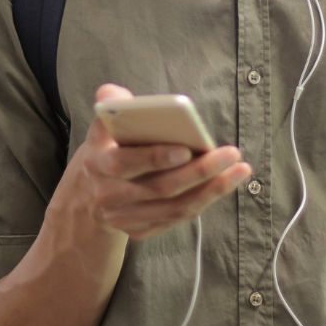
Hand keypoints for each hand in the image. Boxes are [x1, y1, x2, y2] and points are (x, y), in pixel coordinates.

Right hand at [59, 83, 251, 240]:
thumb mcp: (99, 129)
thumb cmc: (104, 152)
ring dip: (212, 190)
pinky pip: (177, 218)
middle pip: (160, 187)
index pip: (125, 164)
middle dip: (199, 171)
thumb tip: (115, 94)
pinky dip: (203, 201)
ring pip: (175, 207)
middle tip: (231, 153)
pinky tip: (225, 183)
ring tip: (239, 169)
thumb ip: (109, 107)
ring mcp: (126, 218)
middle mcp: (111, 196)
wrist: (86, 198)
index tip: (186, 148)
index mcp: (98, 166)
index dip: (155, 158)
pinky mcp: (141, 231)